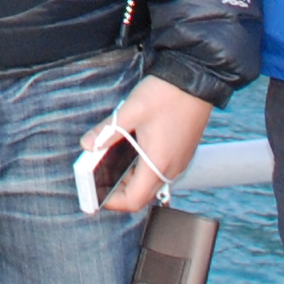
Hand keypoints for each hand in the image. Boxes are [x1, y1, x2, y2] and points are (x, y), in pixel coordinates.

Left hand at [80, 78, 215, 214]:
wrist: (196, 80)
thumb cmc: (166, 94)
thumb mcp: (131, 110)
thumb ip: (107, 131)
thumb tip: (87, 145)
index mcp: (158, 163)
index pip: (134, 200)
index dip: (113, 202)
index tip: (97, 196)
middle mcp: (172, 168)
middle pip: (143, 195)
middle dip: (119, 191)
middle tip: (100, 178)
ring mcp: (179, 161)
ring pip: (152, 183)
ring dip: (131, 179)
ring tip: (112, 163)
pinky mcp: (182, 152)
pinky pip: (161, 171)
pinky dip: (143, 170)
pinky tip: (131, 152)